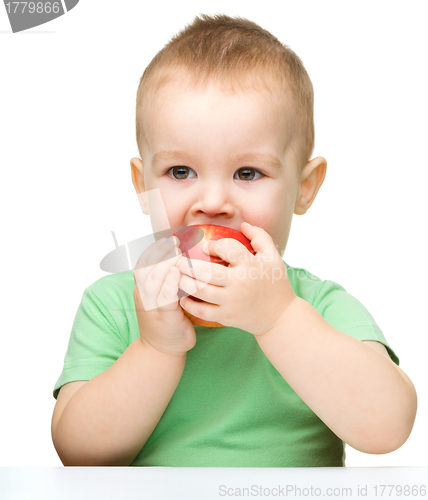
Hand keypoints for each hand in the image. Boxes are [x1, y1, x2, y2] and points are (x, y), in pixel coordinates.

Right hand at [133, 235, 195, 355]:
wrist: (162, 350)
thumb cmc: (167, 321)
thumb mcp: (163, 297)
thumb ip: (167, 280)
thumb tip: (181, 258)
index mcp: (143, 288)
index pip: (144, 262)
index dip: (154, 249)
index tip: (167, 239)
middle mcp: (143, 294)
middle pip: (148, 267)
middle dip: (161, 251)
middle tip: (175, 241)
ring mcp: (151, 305)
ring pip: (155, 279)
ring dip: (166, 263)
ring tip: (178, 252)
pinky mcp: (163, 316)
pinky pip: (164, 297)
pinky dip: (169, 284)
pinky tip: (177, 274)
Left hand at [176, 222, 296, 335]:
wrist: (280, 316)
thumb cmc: (275, 283)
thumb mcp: (273, 257)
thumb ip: (260, 237)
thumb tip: (243, 224)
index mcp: (251, 265)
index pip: (226, 248)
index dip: (212, 245)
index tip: (204, 246)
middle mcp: (240, 283)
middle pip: (206, 271)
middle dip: (187, 264)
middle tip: (178, 261)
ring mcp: (232, 301)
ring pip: (200, 290)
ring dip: (183, 281)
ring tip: (176, 276)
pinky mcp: (226, 316)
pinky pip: (201, 310)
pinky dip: (188, 304)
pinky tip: (181, 297)